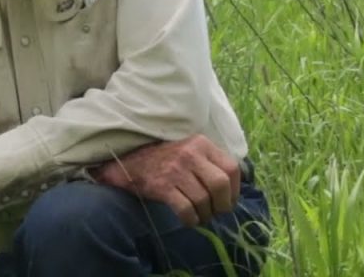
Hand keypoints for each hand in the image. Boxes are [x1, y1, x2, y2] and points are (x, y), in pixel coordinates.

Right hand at [92, 134, 240, 226]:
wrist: (128, 161)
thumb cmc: (164, 157)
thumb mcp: (190, 149)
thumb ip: (211, 160)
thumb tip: (235, 186)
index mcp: (201, 143)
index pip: (231, 168)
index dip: (235, 189)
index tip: (229, 199)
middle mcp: (190, 154)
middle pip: (220, 185)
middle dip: (223, 204)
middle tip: (217, 211)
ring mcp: (175, 171)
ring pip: (204, 200)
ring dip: (206, 214)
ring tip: (201, 216)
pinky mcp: (162, 186)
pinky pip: (186, 209)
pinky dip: (191, 219)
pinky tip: (189, 219)